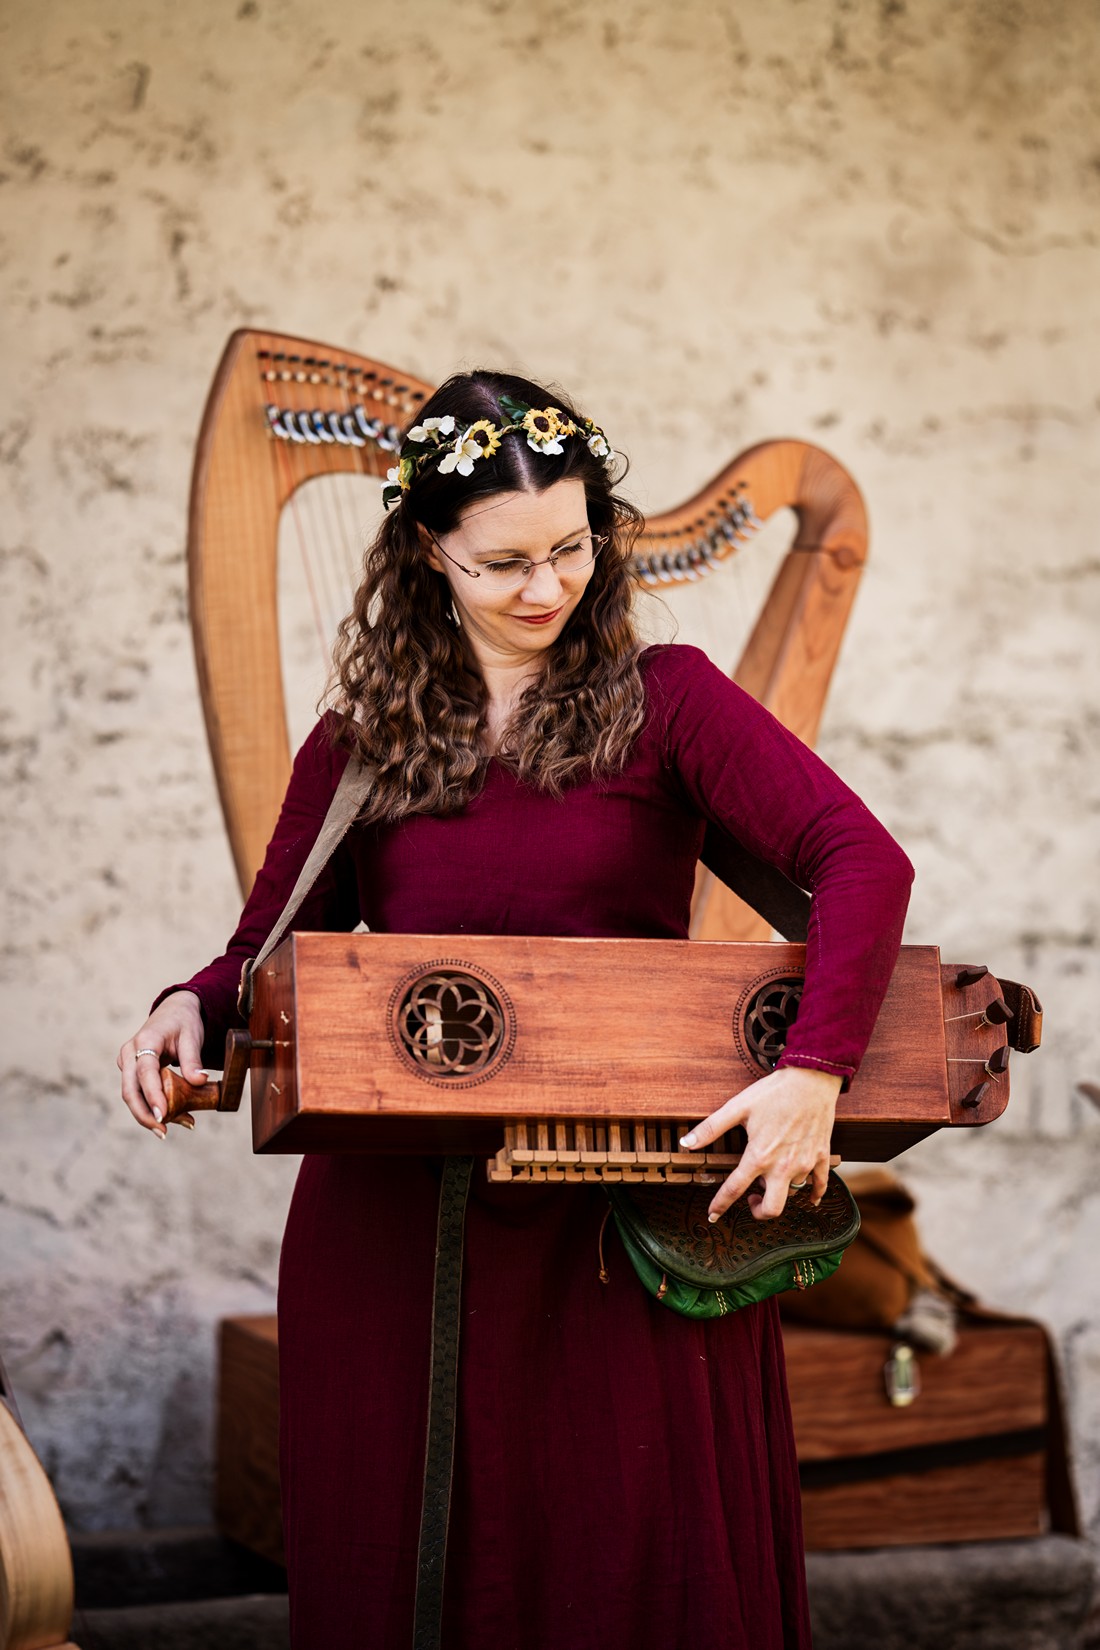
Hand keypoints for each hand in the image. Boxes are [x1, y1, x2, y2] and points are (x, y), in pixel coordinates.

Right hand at [118, 991, 205, 1139]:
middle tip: (163, 1132)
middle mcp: (130, 1053)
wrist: (174, 1011)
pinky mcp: (131, 1072)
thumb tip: (199, 1081)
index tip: (162, 1115)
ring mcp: (127, 1063)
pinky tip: (171, 1118)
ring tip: (171, 1129)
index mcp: (145, 1040)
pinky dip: (152, 1107)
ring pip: (132, 1095)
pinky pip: (138, 1093)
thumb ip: (193, 1059)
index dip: (152, 1095)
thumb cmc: (184, 1022)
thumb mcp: (192, 1036)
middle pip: (130, 1090)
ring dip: (149, 1114)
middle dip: (144, 1114)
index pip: (145, 1072)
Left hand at [680, 1065, 843, 1222]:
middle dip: (759, 1211)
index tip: (712, 1215)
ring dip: (781, 1190)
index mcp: (759, 1156)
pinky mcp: (822, 1157)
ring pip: (793, 1193)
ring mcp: (804, 1164)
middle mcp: (782, 1166)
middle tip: (752, 1200)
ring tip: (772, 1176)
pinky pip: (821, 1186)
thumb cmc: (773, 1092)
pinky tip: (810, 1197)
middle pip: (772, 1208)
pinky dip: (814, 1194)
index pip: (735, 1189)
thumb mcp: (738, 1107)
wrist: (811, 1079)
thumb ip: (711, 1128)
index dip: (720, 1205)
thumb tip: (686, 1143)